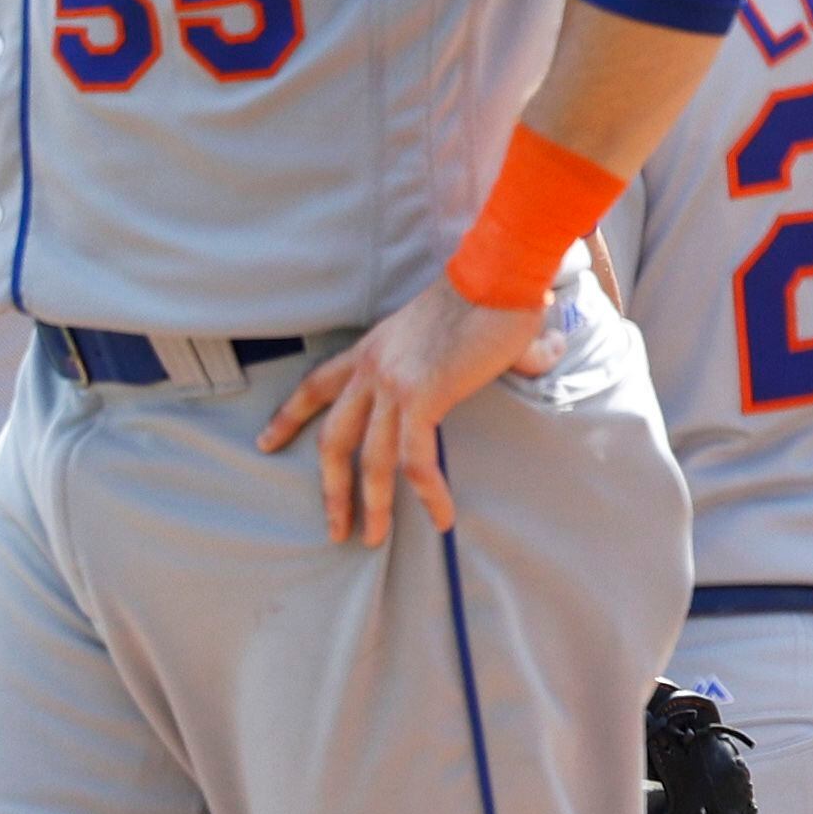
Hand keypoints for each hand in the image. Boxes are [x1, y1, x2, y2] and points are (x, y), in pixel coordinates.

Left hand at [258, 277, 565, 546]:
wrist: (496, 274)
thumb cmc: (486, 293)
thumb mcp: (453, 327)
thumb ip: (474, 353)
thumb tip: (546, 350)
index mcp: (371, 348)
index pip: (316, 385)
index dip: (289, 417)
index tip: (266, 442)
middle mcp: (372, 369)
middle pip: (333, 439)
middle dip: (329, 488)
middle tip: (333, 525)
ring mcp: (393, 385)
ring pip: (368, 460)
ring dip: (371, 505)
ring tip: (374, 538)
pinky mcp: (423, 398)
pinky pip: (416, 459)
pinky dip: (428, 493)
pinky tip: (441, 517)